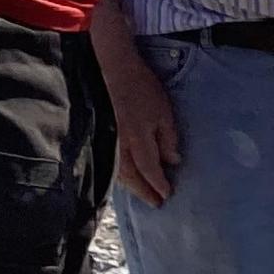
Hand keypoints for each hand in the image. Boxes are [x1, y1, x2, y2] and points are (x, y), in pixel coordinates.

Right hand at [103, 41, 183, 205]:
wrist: (112, 69)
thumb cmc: (141, 88)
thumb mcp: (164, 112)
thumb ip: (168, 139)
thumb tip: (172, 162)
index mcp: (138, 139)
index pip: (150, 169)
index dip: (158, 184)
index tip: (167, 195)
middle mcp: (120, 144)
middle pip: (132, 176)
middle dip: (144, 191)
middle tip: (156, 203)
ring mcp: (108, 140)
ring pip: (118, 172)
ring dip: (131, 186)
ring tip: (142, 194)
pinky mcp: (100, 135)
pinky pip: (109, 162)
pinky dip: (118, 174)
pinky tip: (125, 177)